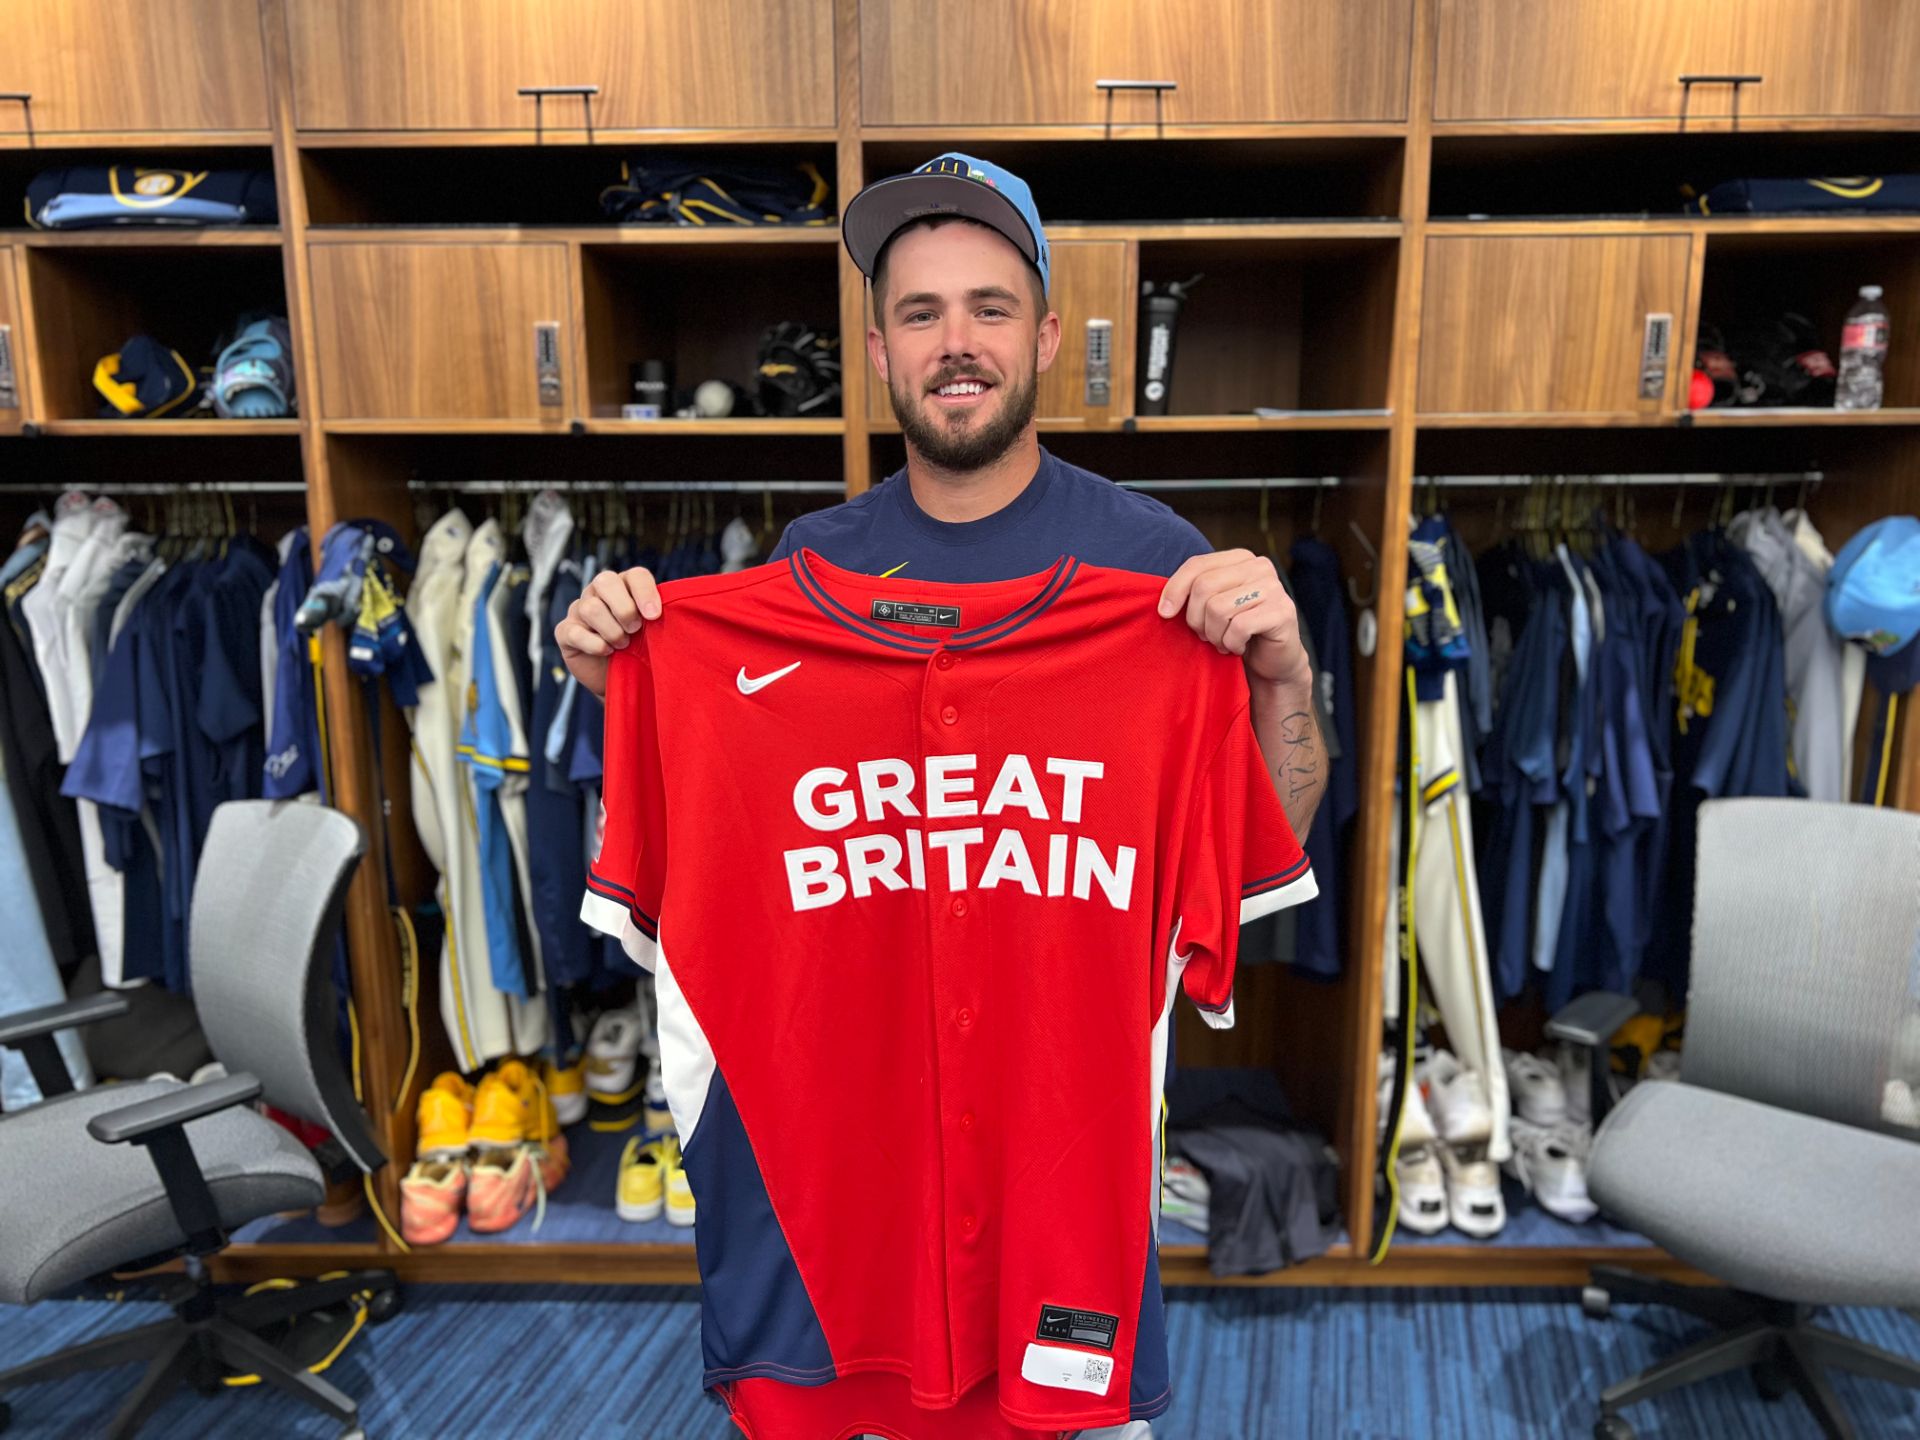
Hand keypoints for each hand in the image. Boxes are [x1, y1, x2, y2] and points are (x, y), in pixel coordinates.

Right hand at [556, 567, 660, 699]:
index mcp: (625, 586)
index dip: (645, 592)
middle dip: (624, 608)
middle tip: (636, 630)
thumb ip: (658, 618)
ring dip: (612, 631)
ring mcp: (579, 609)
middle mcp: (599, 592)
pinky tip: (606, 651)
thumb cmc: (640, 650)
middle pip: (605, 580)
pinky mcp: (565, 631)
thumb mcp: (653, 632)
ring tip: (623, 645)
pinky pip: (575, 632)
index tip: (654, 616)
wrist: (620, 678)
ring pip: (590, 607)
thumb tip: (672, 612)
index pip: (635, 575)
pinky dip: (594, 644)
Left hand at [1157, 549, 1310, 688]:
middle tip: (1206, 635)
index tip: (1165, 613)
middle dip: (1197, 619)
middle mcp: (1260, 566)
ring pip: (1218, 608)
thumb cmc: (1237, 632)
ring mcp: (1274, 587)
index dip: (1175, 589)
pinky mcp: (1282, 612)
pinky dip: (1232, 644)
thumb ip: (1194, 593)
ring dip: (1215, 635)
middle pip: (1204, 586)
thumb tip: (1165, 606)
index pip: (1197, 564)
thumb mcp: (1212, 607)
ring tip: (1224, 642)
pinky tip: (1238, 647)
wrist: (1272, 662)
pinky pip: (1238, 627)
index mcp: (1241, 559)